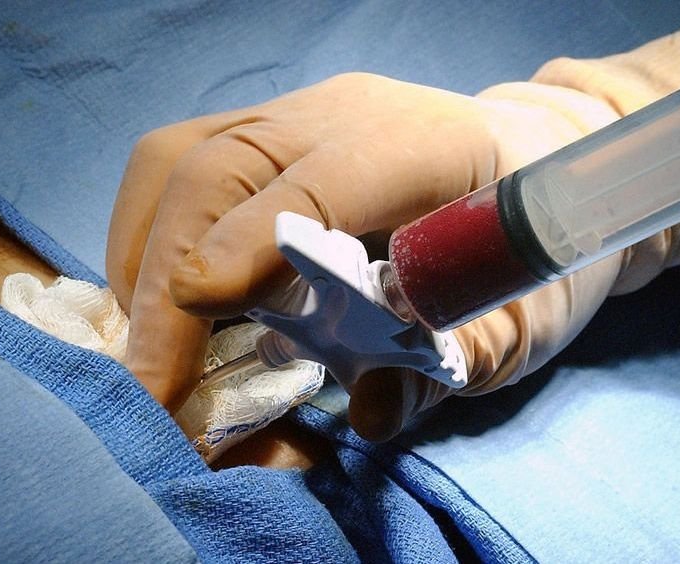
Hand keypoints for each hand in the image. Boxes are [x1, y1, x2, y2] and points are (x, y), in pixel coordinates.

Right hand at [107, 72, 619, 420]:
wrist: (535, 171)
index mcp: (425, 145)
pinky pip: (180, 167)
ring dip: (144, 259)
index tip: (197, 317)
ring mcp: (300, 116)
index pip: (320, 182)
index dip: (246, 247)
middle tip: (152, 386)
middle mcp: (346, 113)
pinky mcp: (269, 136)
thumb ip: (451, 364)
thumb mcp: (520, 318)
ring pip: (181, 158)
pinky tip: (164, 308)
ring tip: (150, 354)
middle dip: (166, 278)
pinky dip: (152, 240)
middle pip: (221, 166)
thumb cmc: (533, 250)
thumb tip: (363, 414)